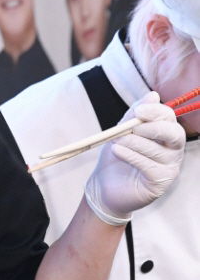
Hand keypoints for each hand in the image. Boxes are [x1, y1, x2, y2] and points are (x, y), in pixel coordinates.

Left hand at [85, 91, 184, 224]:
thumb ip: (135, 114)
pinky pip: (150, 166)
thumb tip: (153, 95)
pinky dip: (132, 156)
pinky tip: (118, 151)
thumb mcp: (122, 130)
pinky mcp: (160, 183)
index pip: (169, 117)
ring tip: (117, 141)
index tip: (138, 112)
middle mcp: (172, 150)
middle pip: (175, 134)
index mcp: (165, 134)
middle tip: (133, 127)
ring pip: (158, 150)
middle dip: (153, 127)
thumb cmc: (117, 155)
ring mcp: (169, 168)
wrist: (104, 184)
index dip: (156, 112)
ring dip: (135, 143)